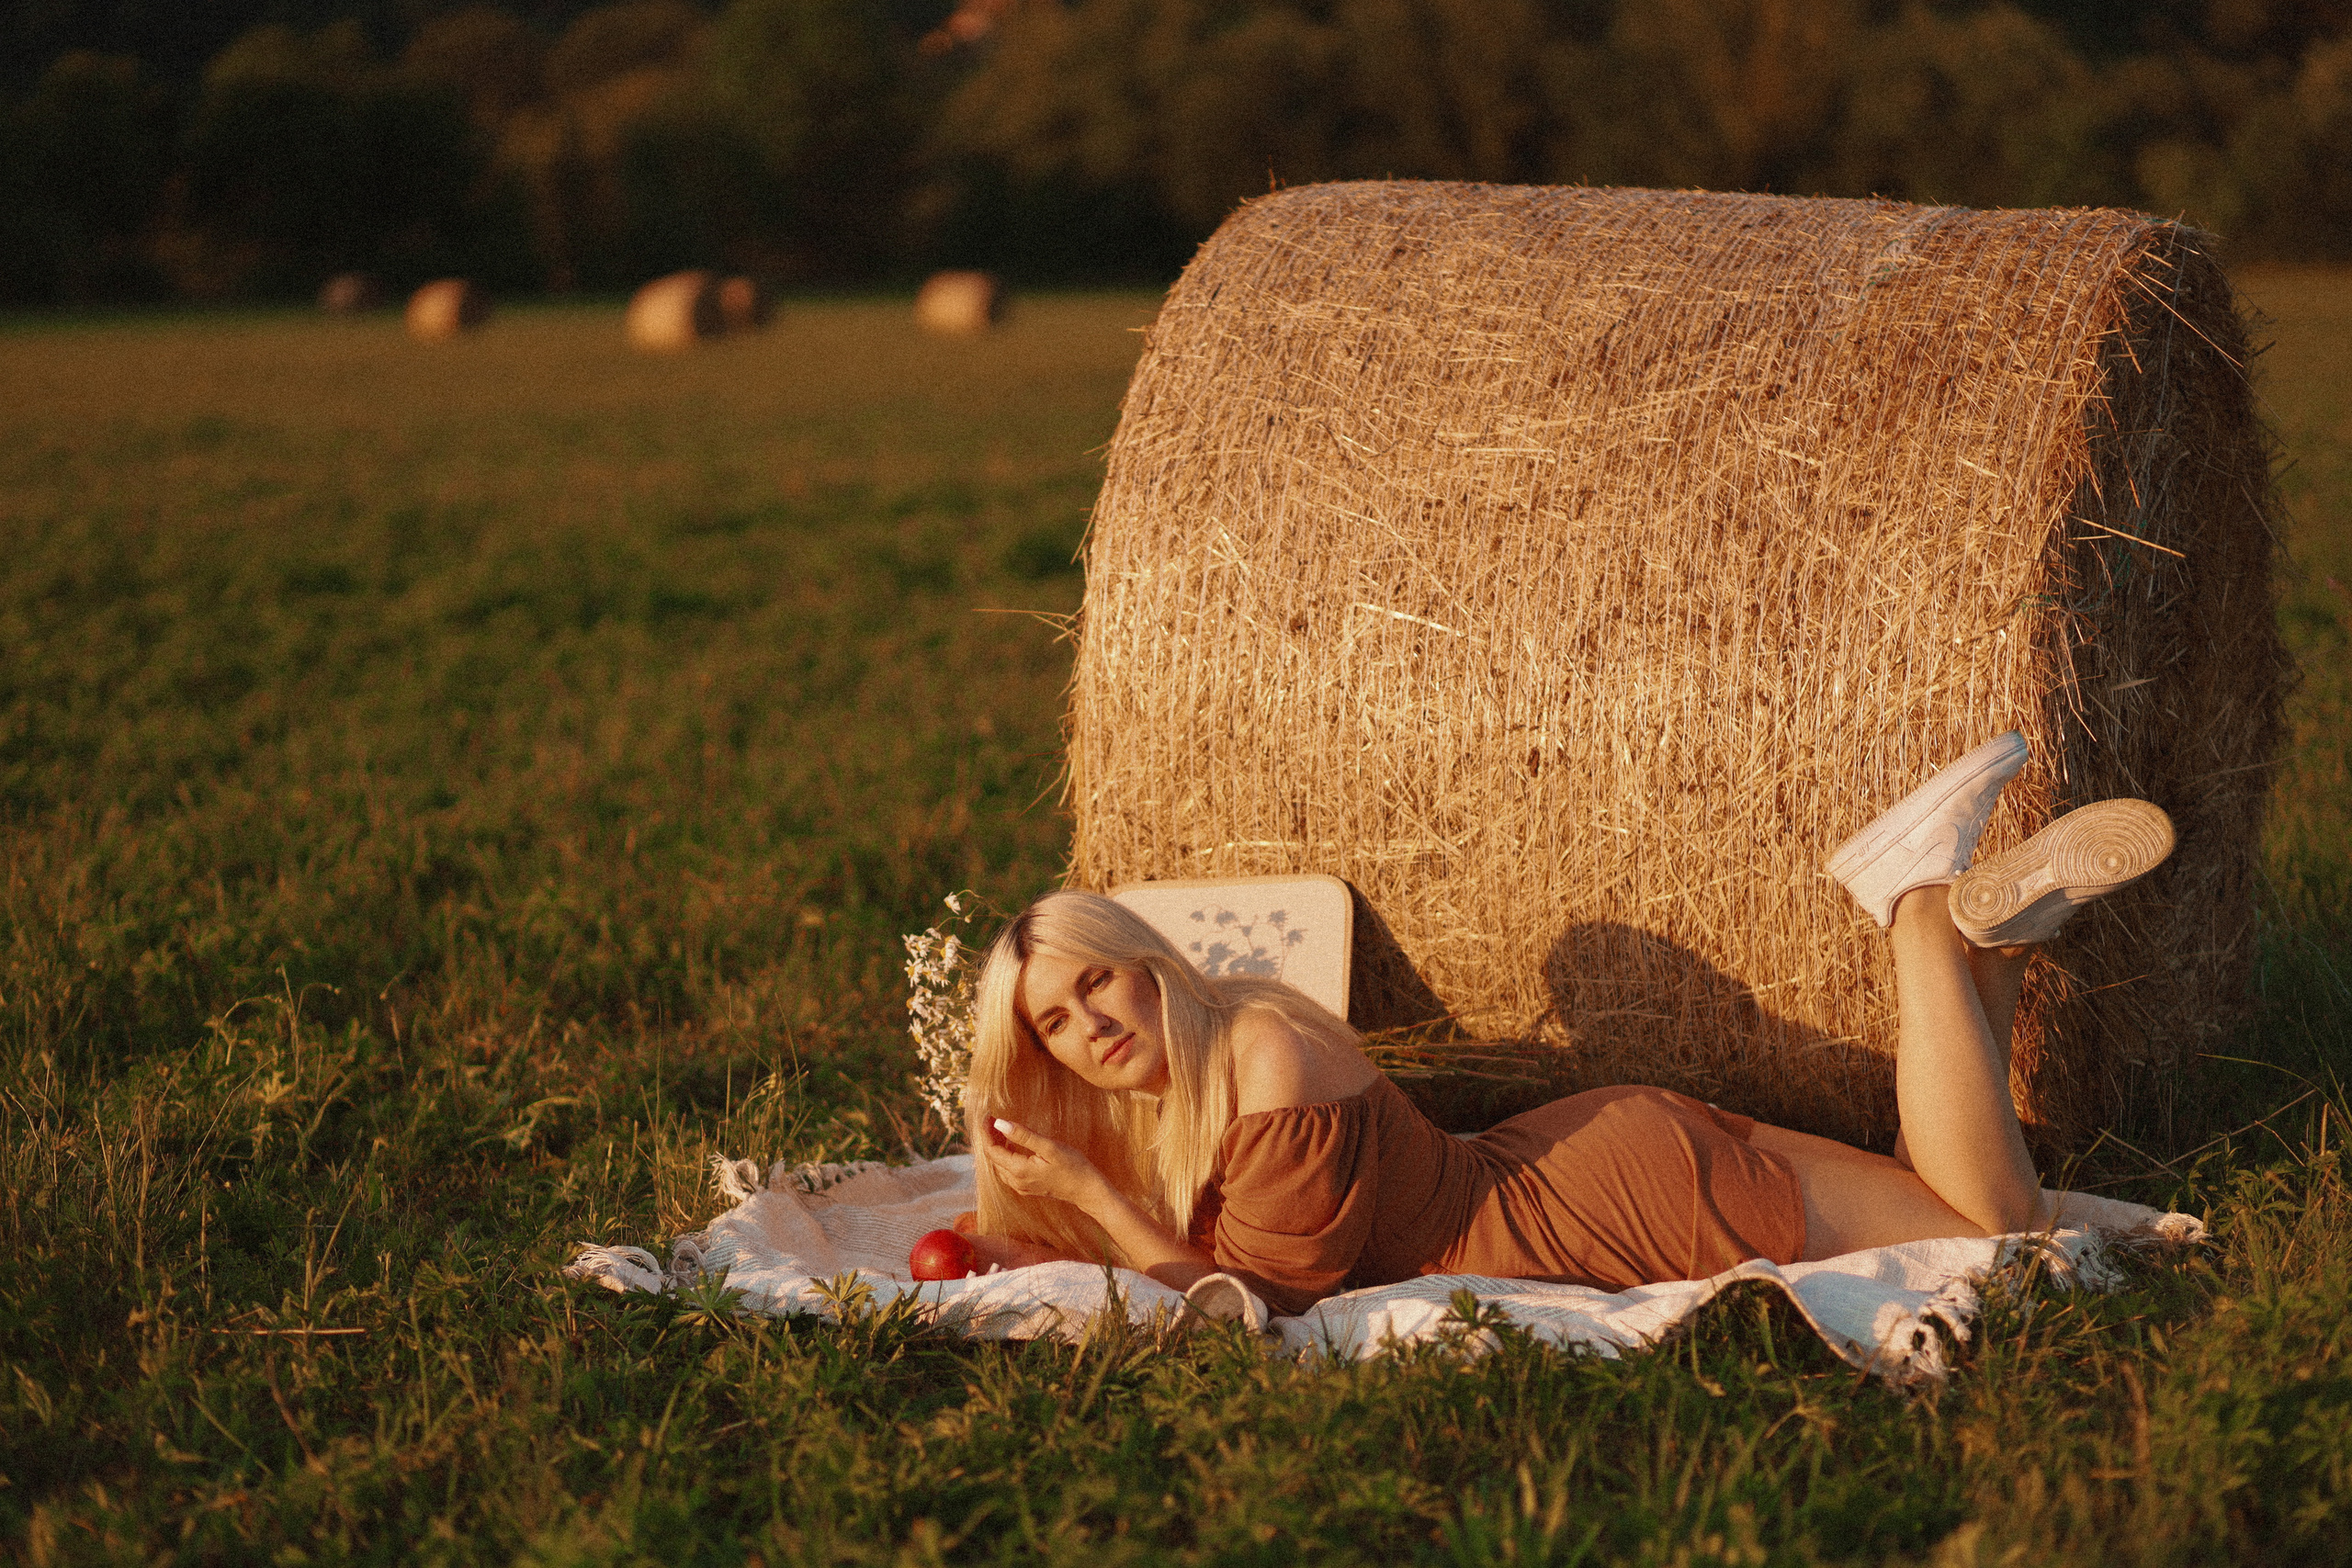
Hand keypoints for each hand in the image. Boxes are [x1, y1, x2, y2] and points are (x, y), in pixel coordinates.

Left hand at [983, 1117, 1107, 1209]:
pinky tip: (1012, 1146)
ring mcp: (1021, 1187)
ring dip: (997, 1147)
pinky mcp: (1028, 1188)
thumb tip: (999, 1124)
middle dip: (990, 1137)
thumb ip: (1023, 1135)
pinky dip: (1006, 1156)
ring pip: (1000, 1165)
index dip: (986, 1132)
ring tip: (1000, 1128)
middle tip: (993, 1118)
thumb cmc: (1073, 1166)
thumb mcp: (1049, 1146)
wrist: (1087, 1190)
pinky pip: (1008, 1171)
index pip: (991, 1151)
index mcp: (1019, 1171)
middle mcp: (1016, 1182)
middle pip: (993, 1158)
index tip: (987, 1115)